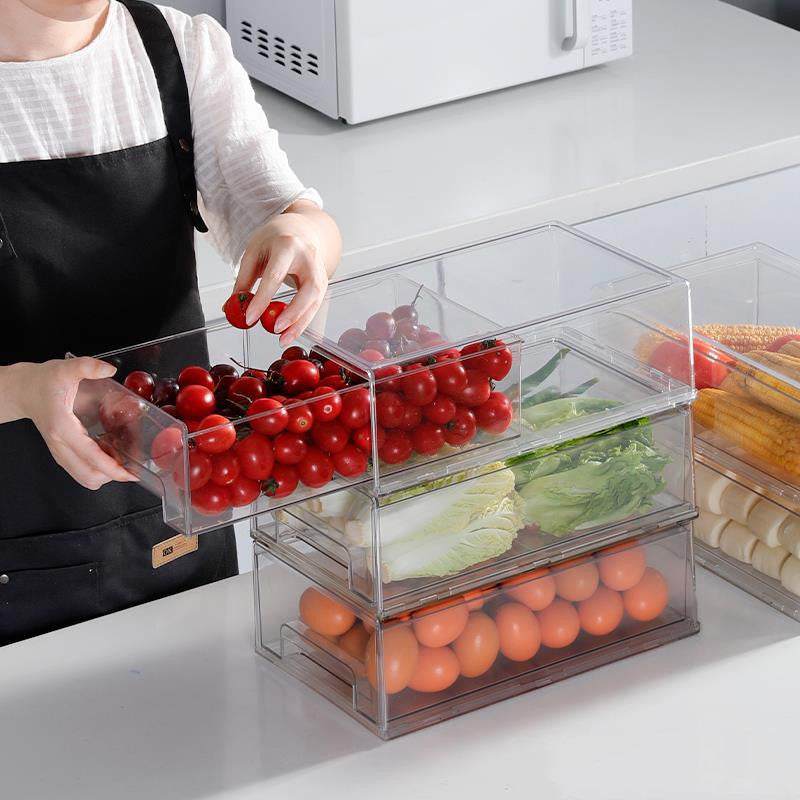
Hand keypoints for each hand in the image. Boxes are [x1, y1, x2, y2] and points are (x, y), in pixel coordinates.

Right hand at [8, 358, 136, 489]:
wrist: (23, 390)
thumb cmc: (42, 382)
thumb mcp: (65, 369)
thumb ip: (87, 366)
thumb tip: (109, 369)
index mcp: (62, 427)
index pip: (90, 456)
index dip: (112, 468)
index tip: (131, 473)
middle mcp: (60, 444)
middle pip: (88, 476)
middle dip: (113, 475)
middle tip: (133, 465)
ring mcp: (60, 451)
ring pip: (85, 477)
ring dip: (106, 473)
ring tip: (123, 459)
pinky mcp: (62, 453)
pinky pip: (81, 470)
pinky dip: (97, 468)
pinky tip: (109, 453)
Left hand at [233, 201, 340, 345]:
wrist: (301, 230)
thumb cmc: (275, 240)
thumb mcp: (254, 252)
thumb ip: (243, 280)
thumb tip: (231, 307)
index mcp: (287, 246)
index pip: (275, 276)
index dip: (263, 299)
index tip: (250, 318)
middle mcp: (309, 258)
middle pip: (307, 289)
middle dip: (292, 313)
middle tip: (276, 329)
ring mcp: (320, 271)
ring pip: (315, 301)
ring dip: (300, 323)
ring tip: (283, 339)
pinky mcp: (323, 283)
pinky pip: (315, 305)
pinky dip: (303, 321)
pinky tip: (291, 332)